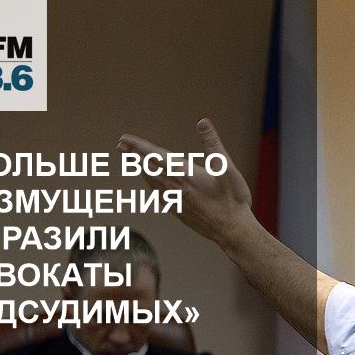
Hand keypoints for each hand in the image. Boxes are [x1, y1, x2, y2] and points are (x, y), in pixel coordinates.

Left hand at [117, 118, 253, 246]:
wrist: (233, 231)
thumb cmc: (234, 200)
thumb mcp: (227, 168)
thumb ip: (213, 144)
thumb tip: (202, 122)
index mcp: (185, 174)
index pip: (156, 156)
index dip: (138, 146)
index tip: (124, 139)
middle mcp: (176, 187)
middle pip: (149, 168)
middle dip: (134, 155)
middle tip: (120, 145)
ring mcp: (175, 201)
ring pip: (151, 182)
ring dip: (140, 169)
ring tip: (132, 160)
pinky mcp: (178, 211)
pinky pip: (158, 195)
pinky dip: (150, 185)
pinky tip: (150, 183)